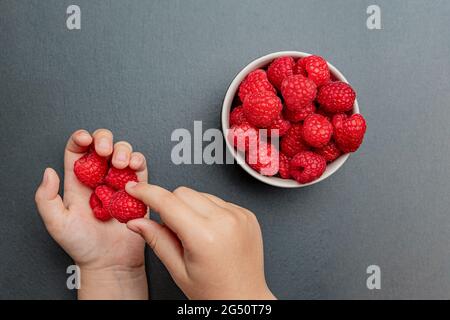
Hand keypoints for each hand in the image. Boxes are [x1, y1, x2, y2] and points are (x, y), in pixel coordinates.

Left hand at [35, 129, 148, 298]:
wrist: (110, 261)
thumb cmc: (83, 245)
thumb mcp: (56, 223)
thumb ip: (46, 198)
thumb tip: (49, 172)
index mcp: (78, 181)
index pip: (77, 150)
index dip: (81, 138)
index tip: (84, 139)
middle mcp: (99, 178)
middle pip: (101, 144)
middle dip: (104, 139)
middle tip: (104, 151)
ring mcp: (119, 182)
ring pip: (122, 151)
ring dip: (122, 149)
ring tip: (120, 164)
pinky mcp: (138, 189)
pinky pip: (140, 167)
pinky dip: (138, 160)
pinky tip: (132, 167)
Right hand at [124, 183, 275, 299]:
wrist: (245, 298)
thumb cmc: (214, 291)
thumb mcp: (178, 270)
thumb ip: (156, 240)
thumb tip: (135, 221)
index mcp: (204, 236)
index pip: (167, 202)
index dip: (146, 193)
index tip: (134, 189)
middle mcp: (225, 221)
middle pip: (183, 192)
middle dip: (170, 205)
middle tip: (172, 230)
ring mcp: (239, 215)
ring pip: (201, 194)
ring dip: (191, 207)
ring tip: (197, 235)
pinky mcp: (247, 214)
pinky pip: (219, 201)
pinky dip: (209, 211)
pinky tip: (212, 233)